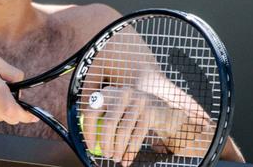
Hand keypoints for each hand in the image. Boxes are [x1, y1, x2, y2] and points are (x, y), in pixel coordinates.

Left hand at [81, 86, 212, 165]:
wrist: (164, 111)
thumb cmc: (133, 115)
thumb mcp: (117, 112)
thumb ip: (103, 121)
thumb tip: (90, 143)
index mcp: (109, 92)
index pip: (91, 111)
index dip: (88, 131)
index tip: (90, 146)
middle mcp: (122, 93)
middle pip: (108, 123)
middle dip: (105, 143)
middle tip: (106, 154)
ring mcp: (138, 100)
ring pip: (123, 131)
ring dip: (118, 148)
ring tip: (116, 158)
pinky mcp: (150, 111)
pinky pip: (137, 135)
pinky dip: (130, 150)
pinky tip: (127, 158)